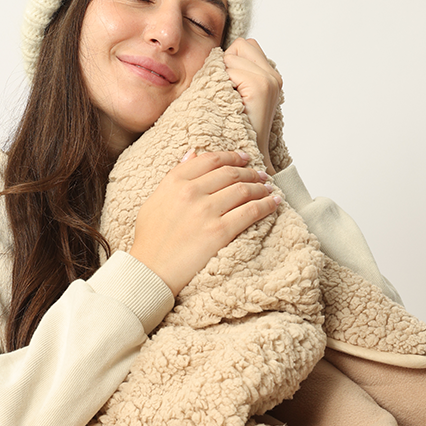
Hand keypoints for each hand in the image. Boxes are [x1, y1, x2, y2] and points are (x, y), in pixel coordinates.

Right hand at [129, 149, 280, 295]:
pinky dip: (266, 205)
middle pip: (231, 174)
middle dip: (250, 171)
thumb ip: (174, 175)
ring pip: (244, 190)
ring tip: (269, 188)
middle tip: (261, 174)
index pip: (210, 160)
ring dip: (261, 187)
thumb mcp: (154, 200)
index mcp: (174, 182)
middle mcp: (191, 192)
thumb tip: (193, 153)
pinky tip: (274, 203)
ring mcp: (206, 211)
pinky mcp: (220, 232)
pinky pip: (251, 212)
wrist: (151, 272)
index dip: (232, 156)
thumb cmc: (150, 240)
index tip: (244, 157)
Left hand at [223, 38, 282, 173]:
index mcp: (271, 76)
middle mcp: (273, 76)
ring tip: (229, 99)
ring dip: (224, 75)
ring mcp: (269, 80)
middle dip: (228, 63)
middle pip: (240, 45)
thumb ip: (236, 72)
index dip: (230, 62)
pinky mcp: (260, 86)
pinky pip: (230, 70)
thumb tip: (217, 55)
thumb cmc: (238, 129)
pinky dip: (223, 84)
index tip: (231, 87)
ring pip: (232, 56)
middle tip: (229, 92)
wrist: (251, 156)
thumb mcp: (238, 96)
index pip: (244, 46)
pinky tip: (229, 102)